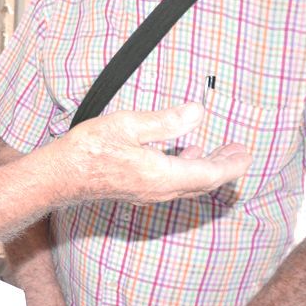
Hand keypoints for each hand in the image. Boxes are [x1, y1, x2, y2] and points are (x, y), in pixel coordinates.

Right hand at [54, 103, 250, 204]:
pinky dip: (189, 170)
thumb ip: (166, 121)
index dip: (232, 163)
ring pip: (189, 184)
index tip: (246, 152)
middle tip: (239, 151)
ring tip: (218, 152)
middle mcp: (159, 189)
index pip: (210, 173)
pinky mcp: (137, 190)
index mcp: (161, 174)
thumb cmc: (88, 150)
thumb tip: (197, 113)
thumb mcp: (127, 125)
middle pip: (203, 182)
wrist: (59, 176)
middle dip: (224, 166)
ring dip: (207, 168)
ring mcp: (147, 192)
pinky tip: (185, 154)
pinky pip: (174, 184)